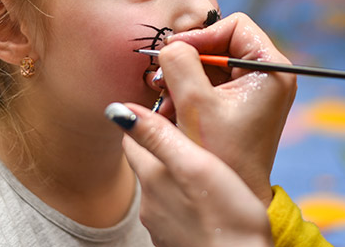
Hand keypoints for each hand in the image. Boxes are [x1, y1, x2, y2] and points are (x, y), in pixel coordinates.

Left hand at [109, 102, 273, 246]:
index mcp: (152, 178)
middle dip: (161, 145)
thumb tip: (116, 110)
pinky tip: (204, 197)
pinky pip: (174, 209)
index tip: (169, 111)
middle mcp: (149, 203)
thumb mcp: (194, 165)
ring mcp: (161, 225)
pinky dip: (183, 197)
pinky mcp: (176, 240)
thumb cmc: (227, 218)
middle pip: (146, 161)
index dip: (146, 121)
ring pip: (161, 185)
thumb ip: (156, 136)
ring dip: (174, 172)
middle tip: (190, 133)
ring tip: (201, 164)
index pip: (132, 139)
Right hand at [158, 12, 296, 204]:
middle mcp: (266, 74)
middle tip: (163, 77)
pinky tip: (172, 108)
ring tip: (165, 99)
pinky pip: (208, 81)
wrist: (233, 197)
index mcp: (271, 69)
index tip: (174, 51)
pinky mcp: (238, 101)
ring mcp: (252, 88)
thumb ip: (179, 63)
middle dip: (187, 60)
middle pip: (219, 43)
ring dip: (182, 77)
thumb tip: (169, 44)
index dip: (201, 34)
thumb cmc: (223, 155)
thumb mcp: (195, 104)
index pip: (234, 25)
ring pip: (209, 63)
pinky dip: (187, 91)